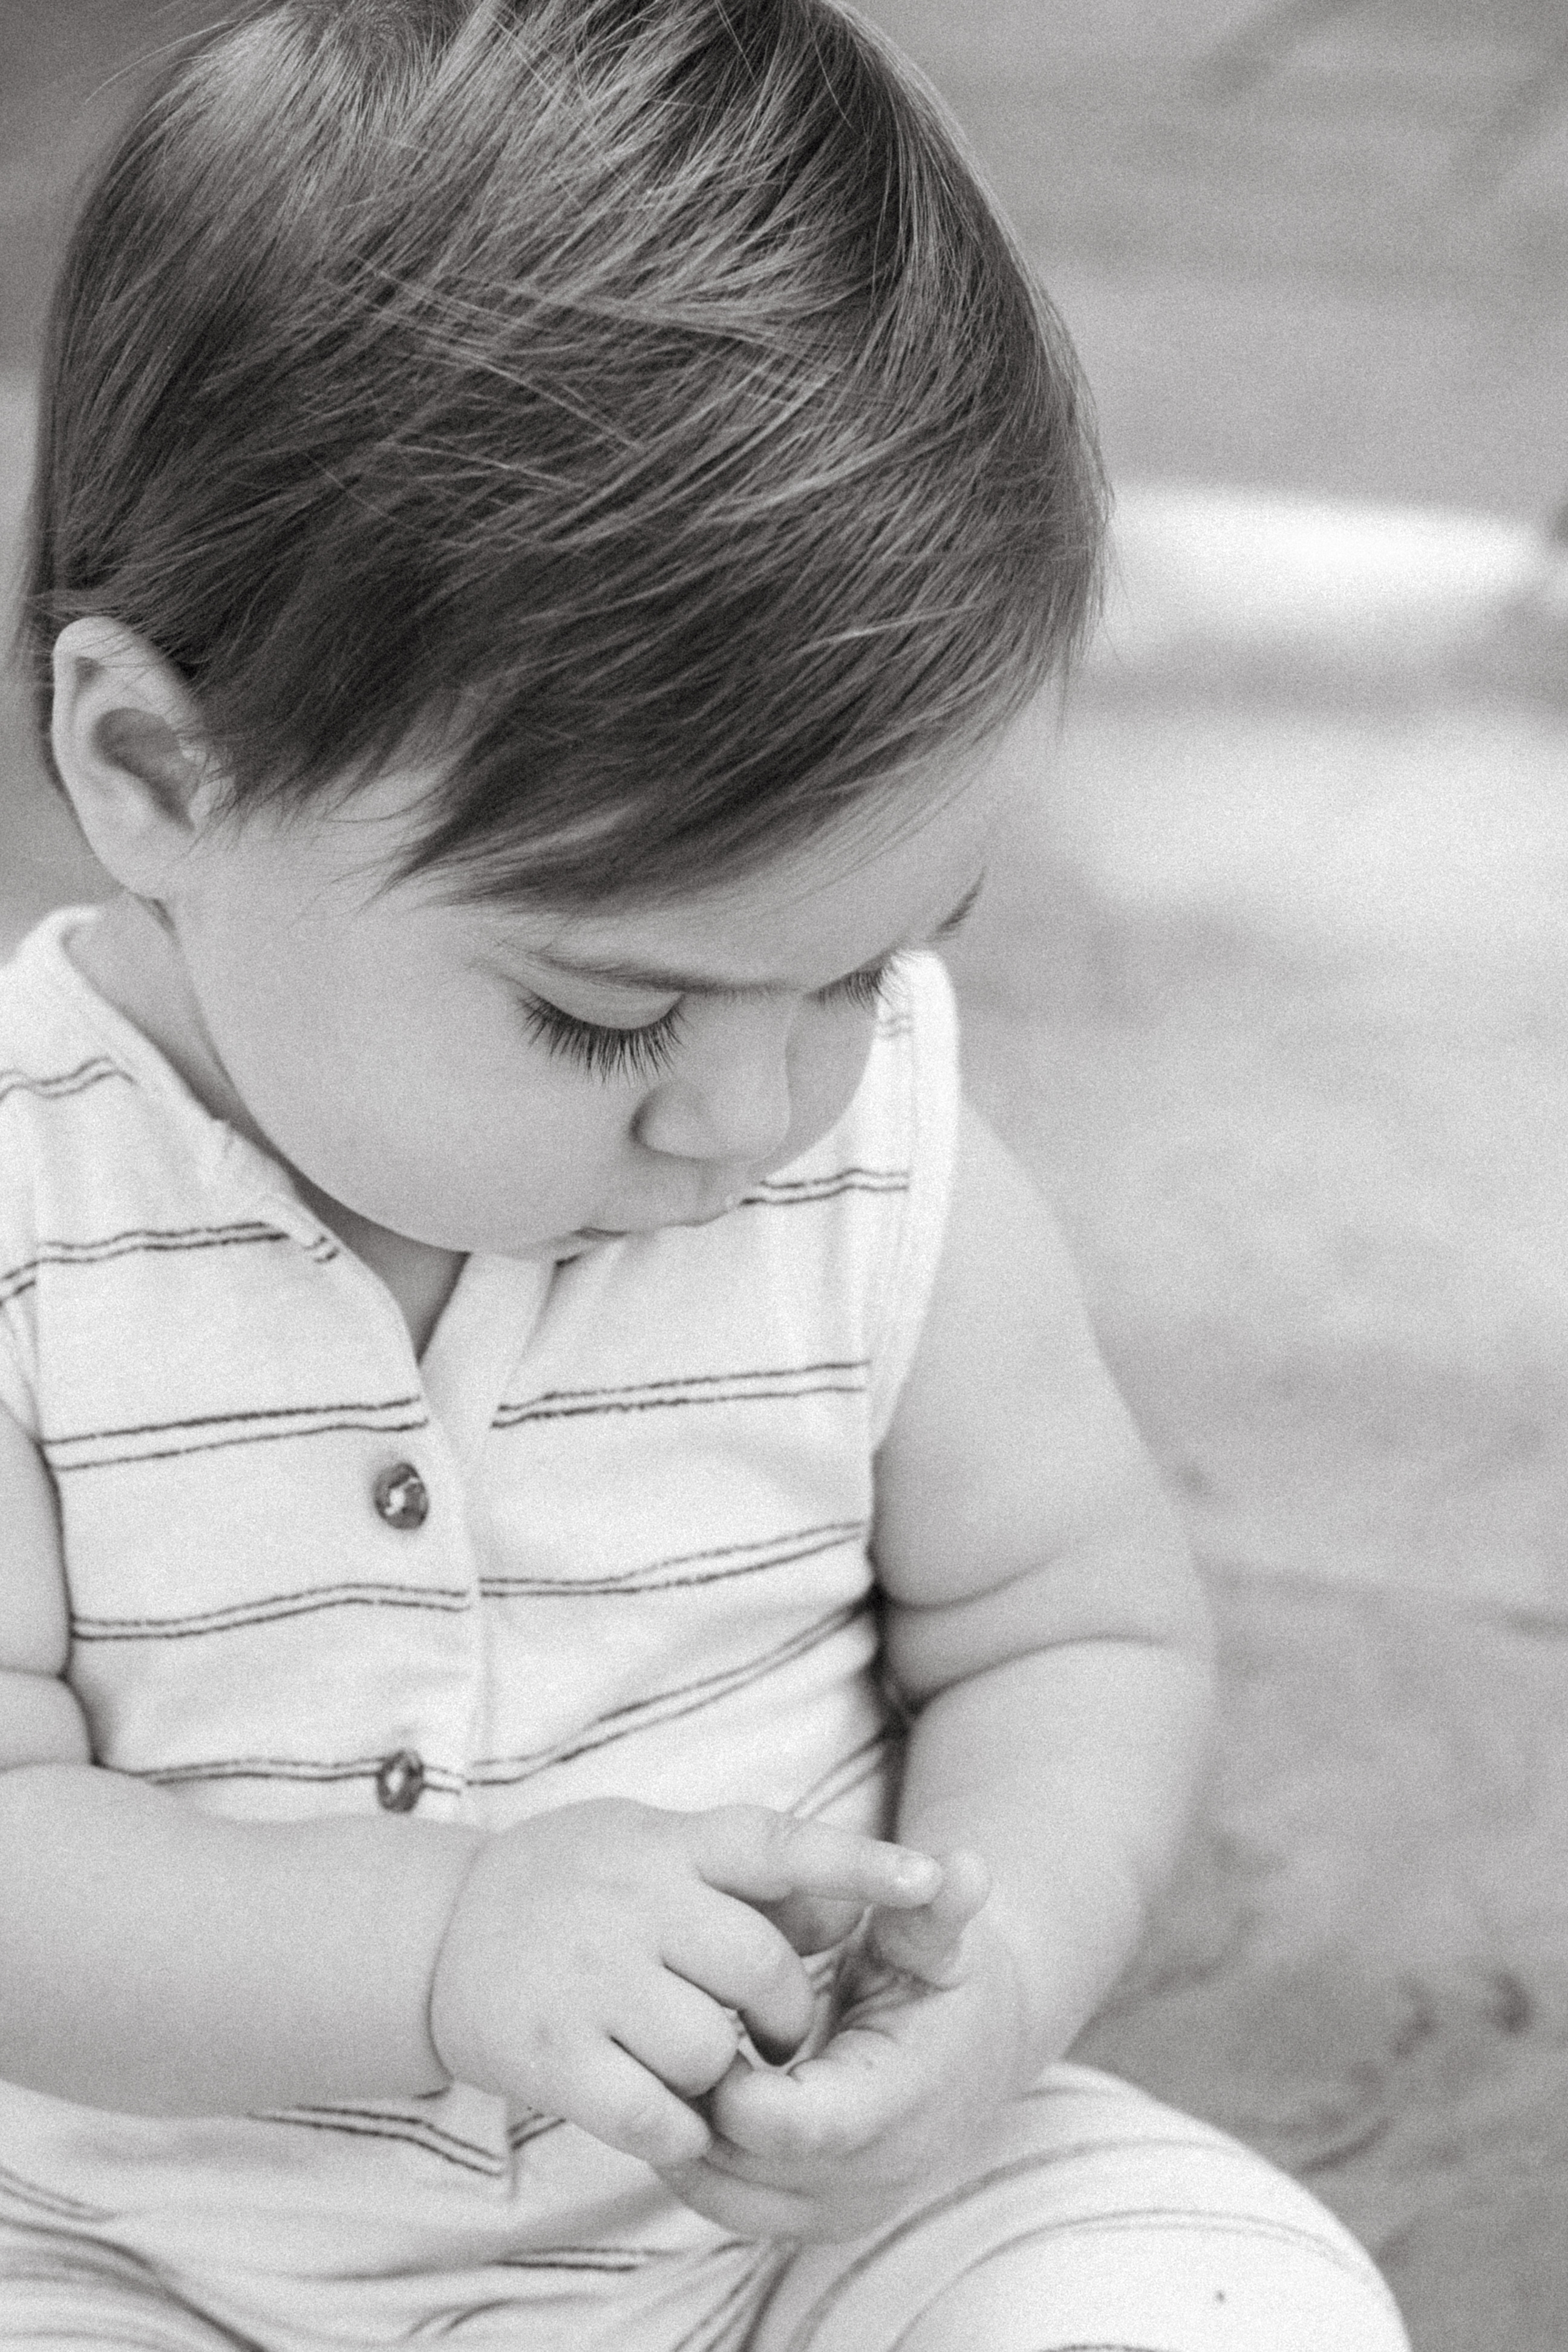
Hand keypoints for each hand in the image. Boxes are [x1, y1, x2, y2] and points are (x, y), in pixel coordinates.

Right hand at [427, 1800, 943, 2168]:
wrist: (440, 1931)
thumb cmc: (577, 1883)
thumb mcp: (658, 1847)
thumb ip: (748, 1872)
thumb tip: (846, 1898)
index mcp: (667, 1843)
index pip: (781, 1844)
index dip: (861, 1863)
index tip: (935, 1878)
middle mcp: (631, 1900)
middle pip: (761, 1967)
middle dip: (785, 2016)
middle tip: (770, 2033)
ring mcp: (587, 1977)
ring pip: (710, 2048)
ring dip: (725, 2076)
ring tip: (703, 2065)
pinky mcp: (549, 2052)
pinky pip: (650, 2113)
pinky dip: (677, 2127)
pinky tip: (668, 2113)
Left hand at [658, 1850, 1031, 2240]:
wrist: (974, 2050)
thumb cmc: (945, 1979)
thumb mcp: (939, 1938)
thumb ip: (936, 1908)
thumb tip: (965, 1867)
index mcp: (902, 2102)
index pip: (794, 2123)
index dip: (732, 2077)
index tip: (701, 2015)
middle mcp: (875, 2175)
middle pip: (746, 2164)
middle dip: (693, 2101)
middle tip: (659, 2033)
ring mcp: (846, 2210)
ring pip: (726, 2197)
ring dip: (686, 2132)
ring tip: (666, 2059)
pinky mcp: (818, 2225)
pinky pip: (730, 2210)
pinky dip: (696, 2160)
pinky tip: (686, 2095)